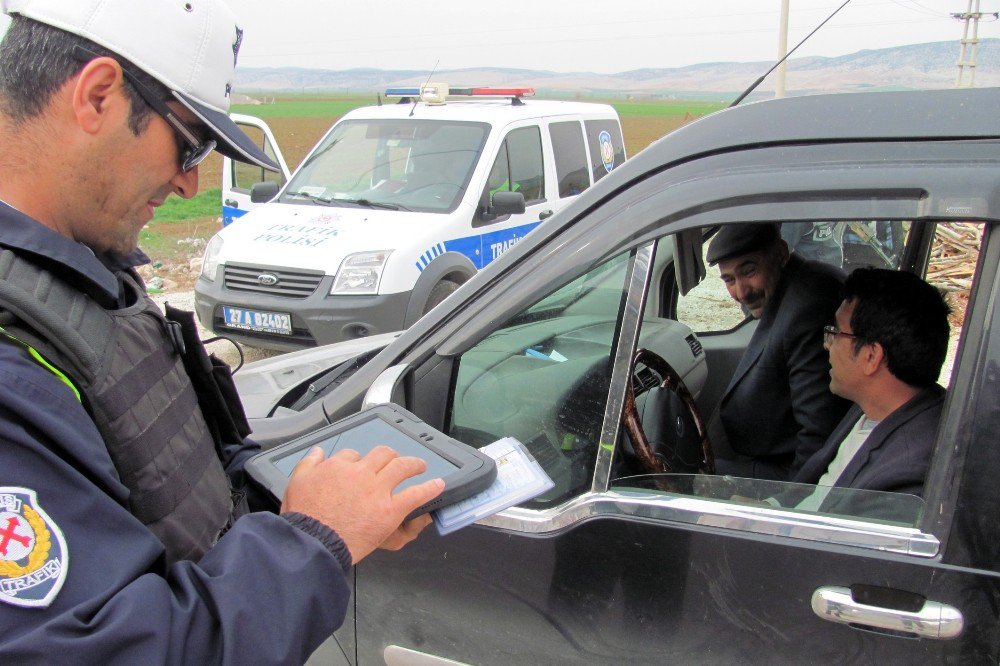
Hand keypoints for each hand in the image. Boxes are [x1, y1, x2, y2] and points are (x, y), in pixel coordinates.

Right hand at [281, 445, 443, 563]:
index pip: (352, 455)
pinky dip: (429, 489)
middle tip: (396, 460)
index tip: (361, 467)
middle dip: (391, 456)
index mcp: (337, 467)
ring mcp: (377, 490)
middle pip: (381, 455)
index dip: (358, 460)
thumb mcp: (296, 484)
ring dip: (413, 464)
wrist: (313, 542)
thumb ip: (307, 464)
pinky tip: (437, 485)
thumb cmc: (304, 519)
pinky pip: (415, 495)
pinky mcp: (390, 510)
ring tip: (420, 466)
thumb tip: (317, 453)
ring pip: (401, 467)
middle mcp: (360, 474)